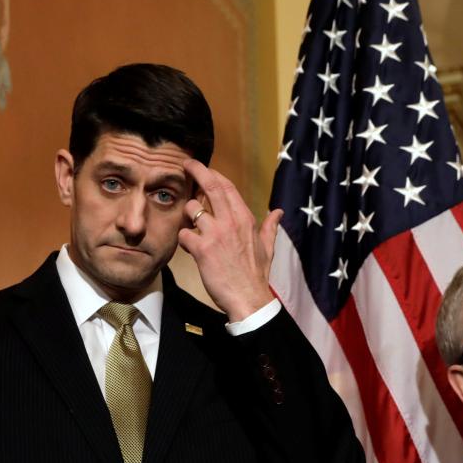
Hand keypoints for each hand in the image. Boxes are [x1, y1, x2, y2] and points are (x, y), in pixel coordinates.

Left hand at [177, 158, 281, 320]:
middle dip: (196, 171)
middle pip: (211, 186)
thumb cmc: (256, 274)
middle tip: (185, 165)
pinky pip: (184, 234)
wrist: (249, 298)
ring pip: (192, 209)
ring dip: (187, 215)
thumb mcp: (267, 247)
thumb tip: (278, 212)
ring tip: (191, 227)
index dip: (213, 174)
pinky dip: (183, 239)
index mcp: (245, 219)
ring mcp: (216, 234)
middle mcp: (231, 222)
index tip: (204, 169)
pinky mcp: (202, 249)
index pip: (227, 186)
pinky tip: (190, 248)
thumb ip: (270, 226)